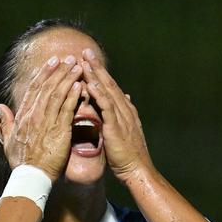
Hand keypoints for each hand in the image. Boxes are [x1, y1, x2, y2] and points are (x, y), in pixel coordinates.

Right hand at [0, 56, 82, 181]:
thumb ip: (6, 123)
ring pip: (58, 95)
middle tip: (70, 58)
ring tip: (78, 67)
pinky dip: (73, 96)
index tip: (53, 62)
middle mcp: (34, 116)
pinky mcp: (59, 131)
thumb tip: (1, 108)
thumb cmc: (21, 162)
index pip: (34, 89)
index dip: (44, 74)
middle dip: (59, 71)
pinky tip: (80, 86)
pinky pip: (67, 110)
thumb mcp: (8, 141)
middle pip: (48, 87)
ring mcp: (46, 122)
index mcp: (24, 116)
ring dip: (68, 79)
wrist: (31, 177)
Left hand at [81, 49, 153, 181]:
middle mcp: (125, 110)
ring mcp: (122, 117)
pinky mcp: (116, 127)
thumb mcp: (125, 132)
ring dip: (96, 75)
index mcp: (125, 111)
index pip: (111, 88)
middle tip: (85, 52)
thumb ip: (123, 114)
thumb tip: (126, 98)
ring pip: (107, 91)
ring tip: (84, 61)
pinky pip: (107, 106)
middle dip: (97, 67)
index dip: (101, 74)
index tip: (89, 61)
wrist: (137, 170)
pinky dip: (99, 93)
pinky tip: (90, 83)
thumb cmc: (129, 156)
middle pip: (109, 84)